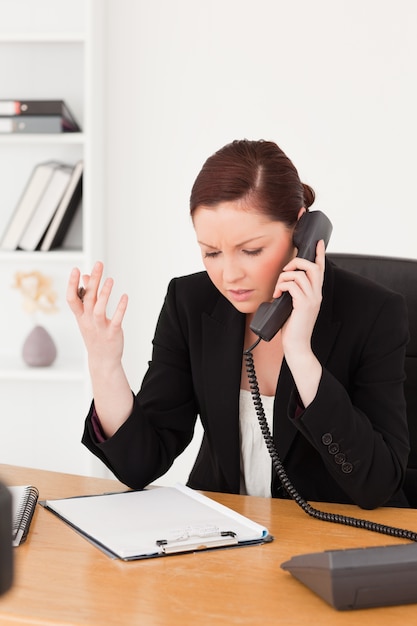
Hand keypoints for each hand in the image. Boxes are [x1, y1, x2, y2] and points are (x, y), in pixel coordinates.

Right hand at [67, 261, 128, 371]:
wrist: (102, 360)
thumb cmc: (95, 334)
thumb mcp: (87, 316)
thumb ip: (87, 296)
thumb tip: (86, 277)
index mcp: (80, 316)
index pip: (72, 298)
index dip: (72, 284)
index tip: (76, 269)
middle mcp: (88, 321)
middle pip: (88, 299)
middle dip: (93, 281)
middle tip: (99, 264)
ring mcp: (100, 327)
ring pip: (99, 309)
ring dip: (104, 294)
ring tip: (110, 280)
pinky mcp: (113, 333)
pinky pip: (116, 319)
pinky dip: (120, 308)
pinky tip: (125, 296)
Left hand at [273, 239, 325, 358]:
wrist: (297, 345)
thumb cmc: (293, 327)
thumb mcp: (294, 306)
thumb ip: (293, 293)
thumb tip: (284, 282)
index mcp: (315, 294)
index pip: (321, 270)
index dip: (320, 255)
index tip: (318, 242)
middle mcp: (317, 295)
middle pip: (313, 267)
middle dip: (297, 262)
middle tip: (285, 270)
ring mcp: (312, 300)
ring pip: (300, 275)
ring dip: (284, 278)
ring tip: (278, 289)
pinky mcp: (303, 305)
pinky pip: (293, 286)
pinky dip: (282, 286)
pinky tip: (277, 295)